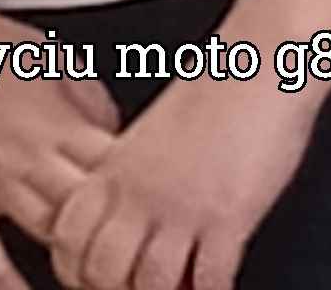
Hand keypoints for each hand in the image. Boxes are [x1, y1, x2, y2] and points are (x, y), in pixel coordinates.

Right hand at [0, 0, 121, 289]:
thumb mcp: (53, 58)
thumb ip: (90, 101)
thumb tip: (115, 134)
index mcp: (57, 123)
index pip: (116, 170)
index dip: (141, 191)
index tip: (158, 206)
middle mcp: (27, 159)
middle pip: (88, 211)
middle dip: (115, 232)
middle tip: (136, 250)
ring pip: (46, 235)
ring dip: (73, 255)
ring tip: (97, 272)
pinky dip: (5, 282)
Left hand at [49, 69, 322, 289]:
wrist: (263, 62)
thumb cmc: (219, 88)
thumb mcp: (154, 134)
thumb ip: (133, 176)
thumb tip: (132, 218)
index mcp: (117, 169)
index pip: (68, 239)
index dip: (78, 268)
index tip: (98, 277)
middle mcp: (142, 192)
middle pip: (103, 271)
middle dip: (119, 289)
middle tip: (140, 288)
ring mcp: (184, 208)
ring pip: (151, 284)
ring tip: (181, 288)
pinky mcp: (229, 216)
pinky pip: (210, 280)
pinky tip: (220, 287)